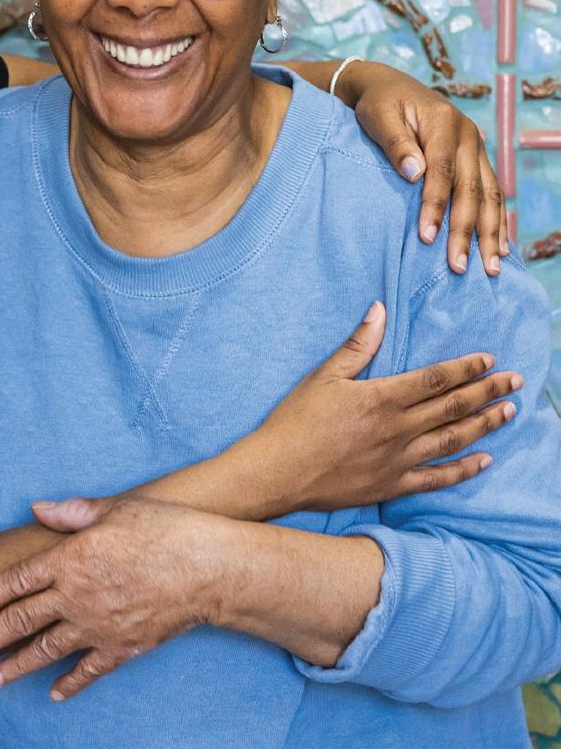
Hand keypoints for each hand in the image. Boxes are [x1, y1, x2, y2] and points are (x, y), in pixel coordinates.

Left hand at [0, 498, 226, 699]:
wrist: (208, 568)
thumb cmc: (162, 528)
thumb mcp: (113, 509)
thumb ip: (70, 512)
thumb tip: (36, 508)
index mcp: (70, 559)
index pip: (16, 582)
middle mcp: (77, 596)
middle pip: (20, 621)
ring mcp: (99, 626)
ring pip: (47, 650)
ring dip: (15, 666)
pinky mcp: (124, 646)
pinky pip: (89, 669)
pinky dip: (70, 682)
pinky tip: (54, 693)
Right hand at [244, 301, 519, 512]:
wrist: (279, 470)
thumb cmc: (296, 420)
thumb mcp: (323, 375)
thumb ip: (358, 345)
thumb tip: (379, 310)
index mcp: (382, 398)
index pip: (435, 379)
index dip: (464, 368)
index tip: (489, 360)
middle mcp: (398, 429)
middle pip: (452, 407)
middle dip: (486, 391)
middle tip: (515, 381)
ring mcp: (399, 460)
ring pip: (452, 439)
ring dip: (484, 424)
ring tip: (508, 412)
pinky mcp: (392, 485)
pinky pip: (437, 478)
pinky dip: (463, 469)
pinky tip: (484, 460)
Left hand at [342, 60, 506, 275]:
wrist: (390, 86)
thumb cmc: (379, 103)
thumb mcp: (378, 116)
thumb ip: (395, 143)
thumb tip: (414, 173)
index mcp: (444, 123)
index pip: (443, 171)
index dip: (436, 205)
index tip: (427, 237)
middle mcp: (469, 136)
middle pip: (472, 189)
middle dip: (467, 231)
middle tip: (460, 267)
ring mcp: (476, 148)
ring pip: (490, 195)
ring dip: (491, 232)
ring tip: (491, 267)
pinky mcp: (475, 159)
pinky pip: (492, 192)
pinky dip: (496, 220)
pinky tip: (499, 246)